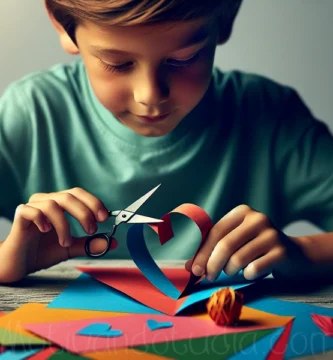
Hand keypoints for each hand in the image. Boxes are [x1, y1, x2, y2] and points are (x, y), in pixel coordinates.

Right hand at [0, 187, 117, 282]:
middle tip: (91, 230)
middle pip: (69, 196)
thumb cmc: (42, 252)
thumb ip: (89, 244)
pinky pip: (32, 210)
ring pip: (52, 204)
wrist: (18, 264)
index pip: (78, 193)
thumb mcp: (71, 248)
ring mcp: (32, 207)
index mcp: (59, 204)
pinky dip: (42, 219)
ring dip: (64, 224)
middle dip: (84, 213)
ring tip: (65, 242)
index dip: (93, 202)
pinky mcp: (20, 216)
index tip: (103, 217)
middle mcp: (46, 201)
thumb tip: (112, 242)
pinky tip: (46, 231)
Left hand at [186, 205, 308, 280]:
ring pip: (238, 259)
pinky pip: (255, 269)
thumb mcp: (236, 239)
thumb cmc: (256, 247)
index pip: (215, 232)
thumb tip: (189, 266)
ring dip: (230, 271)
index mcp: (242, 212)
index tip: (194, 269)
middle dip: (212, 265)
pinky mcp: (282, 251)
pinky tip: (251, 272)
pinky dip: (248, 275)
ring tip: (233, 271)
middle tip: (208, 277)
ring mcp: (272, 234)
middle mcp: (257, 218)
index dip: (202, 252)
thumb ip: (214, 247)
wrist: (294, 254)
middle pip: (225, 245)